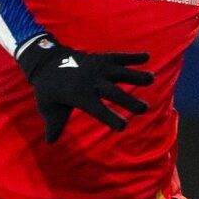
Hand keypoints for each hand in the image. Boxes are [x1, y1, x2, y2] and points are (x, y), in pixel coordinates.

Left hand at [16, 35, 152, 142]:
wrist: (46, 62)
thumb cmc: (49, 90)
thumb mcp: (48, 108)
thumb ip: (53, 124)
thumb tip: (49, 142)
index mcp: (80, 96)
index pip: (98, 110)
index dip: (110, 118)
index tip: (123, 127)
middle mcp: (91, 81)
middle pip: (113, 92)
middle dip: (129, 100)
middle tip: (144, 109)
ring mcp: (97, 68)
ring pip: (119, 72)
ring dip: (136, 75)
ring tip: (152, 79)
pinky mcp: (101, 58)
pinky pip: (118, 57)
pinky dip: (132, 57)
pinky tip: (147, 56)